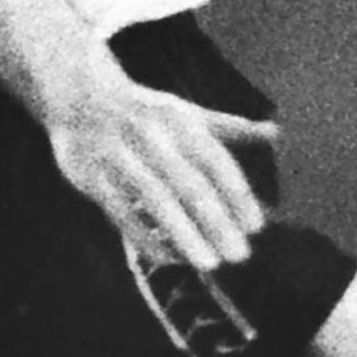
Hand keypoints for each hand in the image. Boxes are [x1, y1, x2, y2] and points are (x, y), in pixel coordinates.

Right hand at [37, 74, 278, 268]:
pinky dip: (144, 236)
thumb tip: (277, 132)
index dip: (237, 194)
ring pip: (155, 199)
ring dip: (184, 233)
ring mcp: (120, 156)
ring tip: (209, 263)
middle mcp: (152, 136)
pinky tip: (168, 258)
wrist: (80, 94)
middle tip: (240, 255)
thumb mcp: (188, 113)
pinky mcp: (92, 176)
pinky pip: (121, 212)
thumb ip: (231, 128)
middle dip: (216, 221)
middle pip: (189, 183)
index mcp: (181, 121)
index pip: (216, 161)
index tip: (257, 227)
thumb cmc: (147, 112)